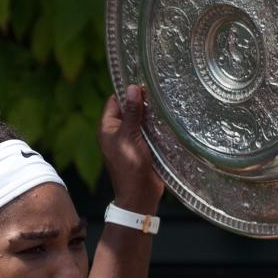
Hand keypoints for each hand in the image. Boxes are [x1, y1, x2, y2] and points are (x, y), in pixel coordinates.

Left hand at [98, 85, 164, 213]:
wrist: (140, 194)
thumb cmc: (129, 166)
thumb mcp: (129, 136)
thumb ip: (131, 113)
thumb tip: (132, 89)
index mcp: (108, 128)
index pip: (115, 101)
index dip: (127, 92)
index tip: (143, 83)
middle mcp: (118, 132)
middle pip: (130, 109)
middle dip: (142, 102)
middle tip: (159, 90)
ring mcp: (132, 140)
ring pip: (142, 120)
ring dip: (152, 114)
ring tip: (167, 101)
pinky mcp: (145, 147)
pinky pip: (151, 131)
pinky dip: (158, 125)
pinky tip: (170, 118)